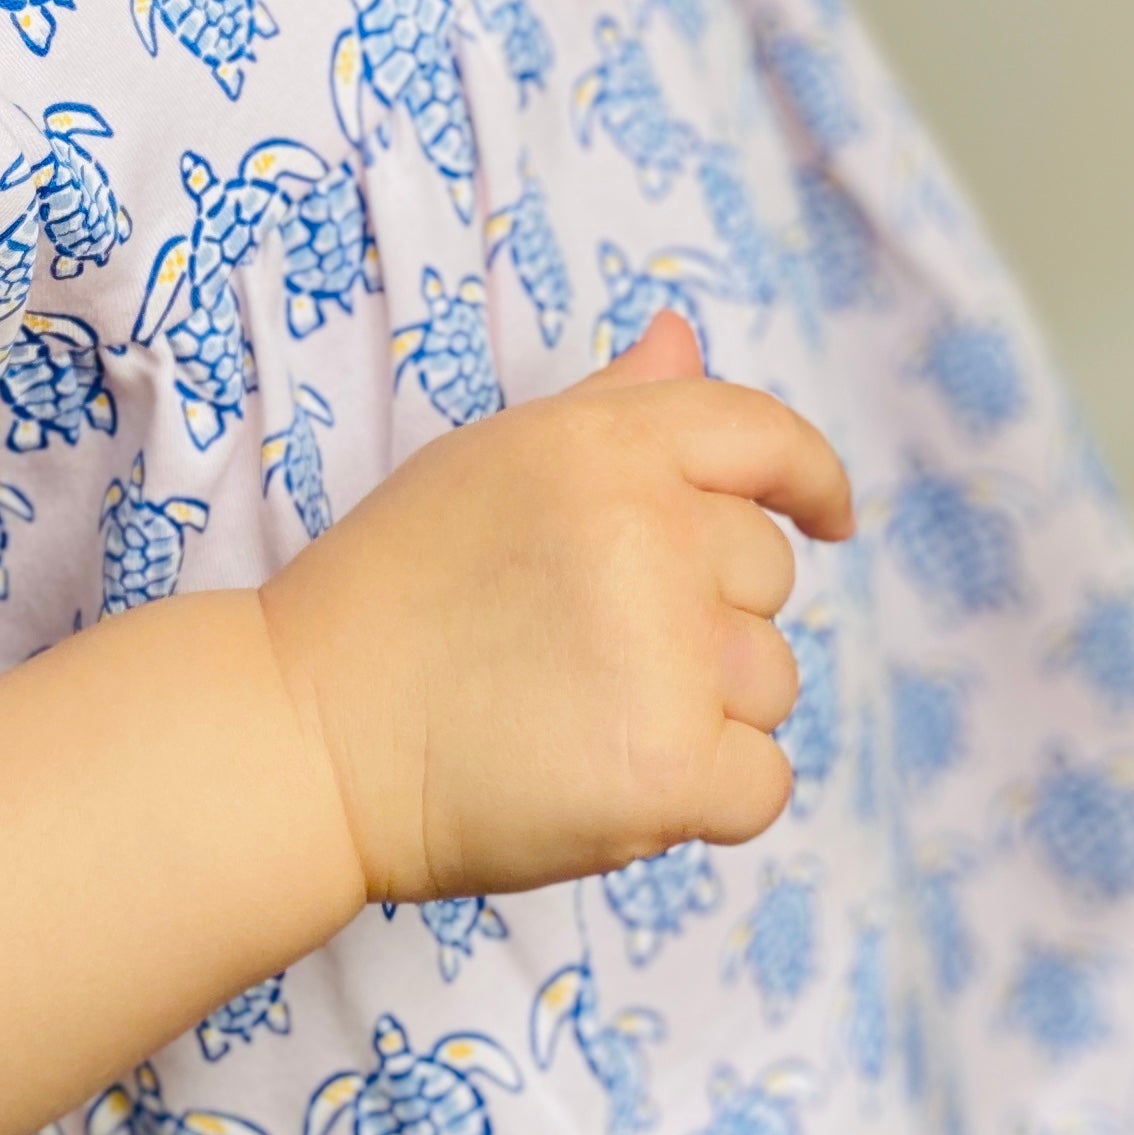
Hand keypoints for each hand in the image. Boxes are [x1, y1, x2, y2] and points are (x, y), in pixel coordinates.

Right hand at [258, 310, 852, 906]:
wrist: (307, 732)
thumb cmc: (395, 591)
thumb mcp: (493, 458)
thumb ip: (610, 405)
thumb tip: (683, 335)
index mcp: (608, 443)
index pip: (761, 434)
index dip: (810, 477)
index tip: (826, 517)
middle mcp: (651, 531)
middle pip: (767, 572)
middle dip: (706, 612)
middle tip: (587, 646)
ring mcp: (666, 652)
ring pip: (771, 682)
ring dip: (705, 708)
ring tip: (581, 713)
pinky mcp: (669, 769)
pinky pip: (763, 783)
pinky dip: (709, 799)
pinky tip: (615, 781)